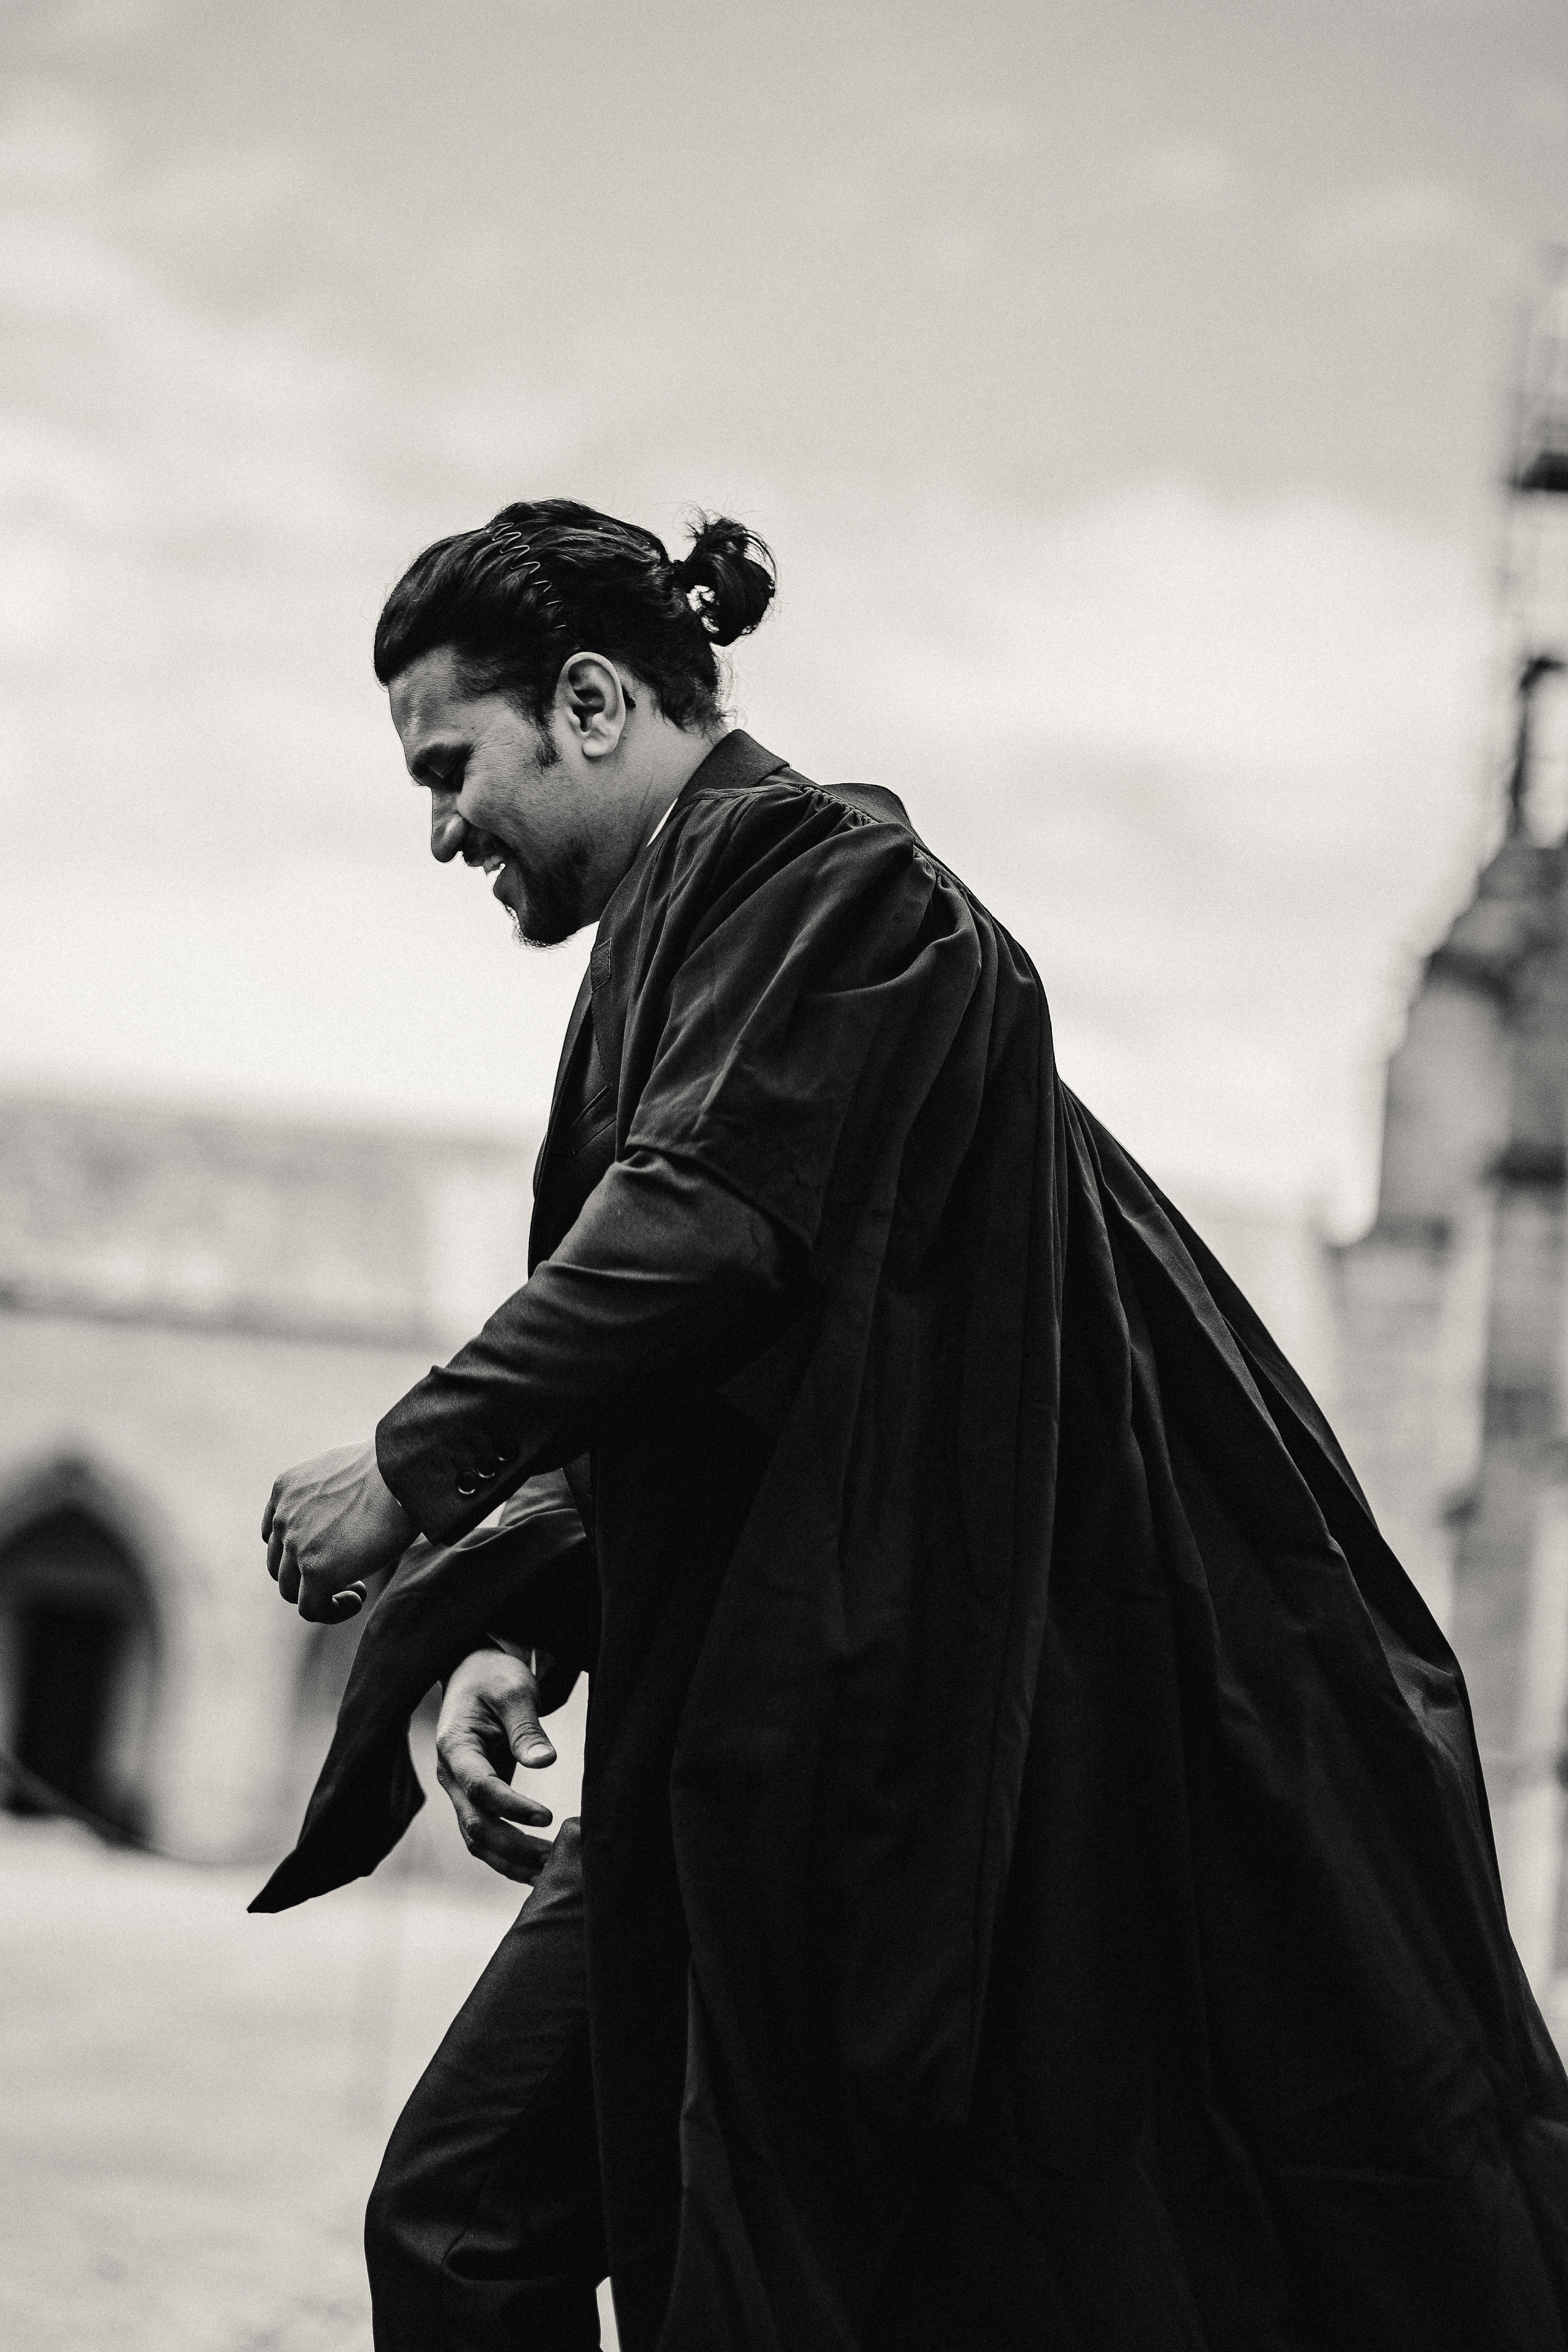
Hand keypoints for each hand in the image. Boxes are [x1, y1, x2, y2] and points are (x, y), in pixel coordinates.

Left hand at [262, 1440, 415, 1622]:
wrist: (403, 1472)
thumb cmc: (390, 1469)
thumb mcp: (344, 1471)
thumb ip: (330, 1492)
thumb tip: (347, 1510)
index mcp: (285, 1489)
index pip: (275, 1533)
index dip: (299, 1550)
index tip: (332, 1551)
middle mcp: (283, 1516)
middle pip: (280, 1564)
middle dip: (309, 1574)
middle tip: (347, 1571)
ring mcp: (295, 1544)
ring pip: (290, 1589)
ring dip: (319, 1594)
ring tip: (356, 1588)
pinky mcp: (316, 1569)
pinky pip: (311, 1608)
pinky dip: (332, 1611)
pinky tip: (358, 1599)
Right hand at [436, 1649, 557, 1881]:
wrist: (473, 1673)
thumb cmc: (493, 1677)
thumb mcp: (513, 1690)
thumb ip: (526, 1728)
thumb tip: (546, 1762)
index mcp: (455, 1747)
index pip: (481, 1788)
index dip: (513, 1807)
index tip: (548, 1817)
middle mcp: (450, 1776)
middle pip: (475, 1825)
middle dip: (514, 1846)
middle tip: (555, 1858)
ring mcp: (459, 1791)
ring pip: (476, 1839)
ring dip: (511, 1859)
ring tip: (550, 1870)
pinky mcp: (474, 1798)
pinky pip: (484, 1835)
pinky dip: (507, 1855)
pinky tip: (537, 1865)